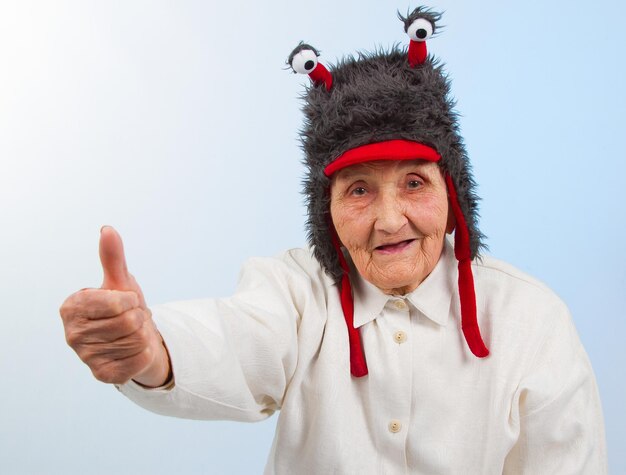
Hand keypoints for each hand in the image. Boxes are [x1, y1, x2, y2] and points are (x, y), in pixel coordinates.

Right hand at [59, 226, 170, 386]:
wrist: (135, 339)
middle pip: (130, 322)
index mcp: (72, 307)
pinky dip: (146, 353)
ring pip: (137, 340)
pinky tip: (135, 350)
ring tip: (132, 334)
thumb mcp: (120, 282)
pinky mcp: (103, 375)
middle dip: (140, 317)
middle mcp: (72, 334)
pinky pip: (140, 360)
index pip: (118, 302)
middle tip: (132, 320)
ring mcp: (86, 357)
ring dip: (143, 334)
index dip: (131, 300)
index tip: (125, 302)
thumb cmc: (124, 307)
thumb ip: (113, 257)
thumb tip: (107, 230)